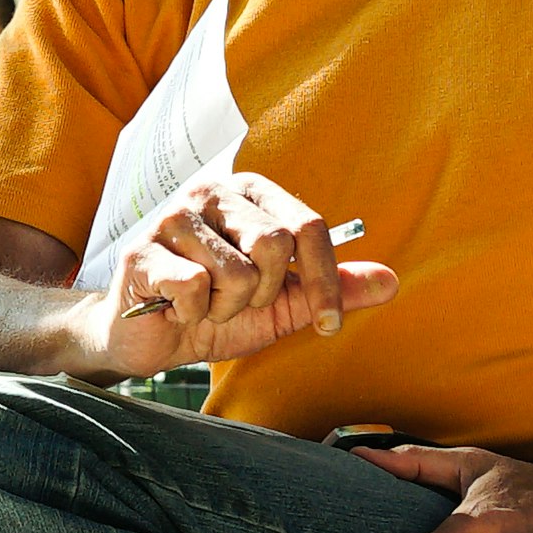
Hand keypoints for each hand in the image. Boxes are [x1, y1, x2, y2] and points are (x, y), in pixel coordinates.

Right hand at [84, 174, 396, 378]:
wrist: (149, 340)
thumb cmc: (217, 312)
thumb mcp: (284, 305)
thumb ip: (333, 289)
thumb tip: (391, 281)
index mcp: (251, 195)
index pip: (309, 226)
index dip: (326, 282)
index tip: (328, 325)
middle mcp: (212, 192)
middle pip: (274, 244)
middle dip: (265, 294)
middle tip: (238, 303)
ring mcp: (172, 217)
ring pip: (236, 272)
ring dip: (227, 308)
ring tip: (205, 304)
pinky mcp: (141, 251)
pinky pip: (196, 287)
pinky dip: (194, 313)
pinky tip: (176, 308)